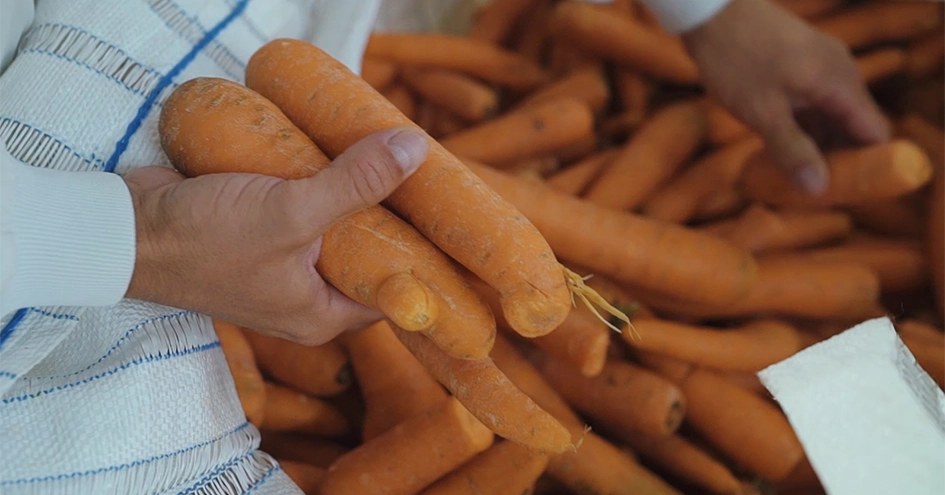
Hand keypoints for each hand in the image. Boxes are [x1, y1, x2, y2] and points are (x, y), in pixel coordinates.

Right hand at [124, 127, 428, 344]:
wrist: (128, 230)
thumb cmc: (208, 242)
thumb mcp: (292, 213)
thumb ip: (355, 185)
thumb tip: (414, 152)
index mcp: (320, 316)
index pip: (391, 293)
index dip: (422, 259)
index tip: (444, 220)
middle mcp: (303, 298)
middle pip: (364, 258)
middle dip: (389, 219)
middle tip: (420, 180)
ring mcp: (279, 268)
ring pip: (333, 231)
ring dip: (350, 198)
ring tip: (387, 161)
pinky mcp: (257, 236)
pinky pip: (302, 213)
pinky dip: (317, 187)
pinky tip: (336, 156)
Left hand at [681, 0, 890, 193]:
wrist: (710, 12)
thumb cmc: (736, 59)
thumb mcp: (762, 113)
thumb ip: (792, 150)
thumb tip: (819, 190)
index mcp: (840, 83)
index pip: (874, 133)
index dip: (869, 165)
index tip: (848, 193)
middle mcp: (840, 72)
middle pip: (854, 126)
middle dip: (838, 159)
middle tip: (811, 192)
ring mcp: (821, 65)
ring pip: (832, 115)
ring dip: (818, 144)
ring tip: (794, 178)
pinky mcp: (801, 63)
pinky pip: (814, 102)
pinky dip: (804, 126)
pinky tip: (781, 148)